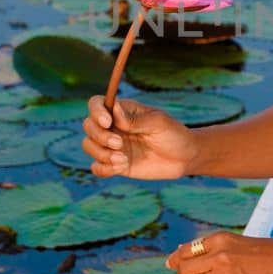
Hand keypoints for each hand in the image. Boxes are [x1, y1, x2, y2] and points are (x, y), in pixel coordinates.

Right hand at [82, 94, 197, 180]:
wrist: (184, 158)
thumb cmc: (173, 134)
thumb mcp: (158, 123)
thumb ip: (135, 119)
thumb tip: (114, 111)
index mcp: (122, 111)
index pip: (96, 104)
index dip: (96, 112)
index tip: (107, 122)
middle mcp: (113, 127)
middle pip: (89, 126)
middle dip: (100, 137)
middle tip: (120, 144)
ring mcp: (112, 146)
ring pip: (88, 146)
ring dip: (101, 154)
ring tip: (122, 159)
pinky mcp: (115, 164)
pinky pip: (96, 167)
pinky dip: (103, 168)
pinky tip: (121, 167)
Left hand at [165, 231, 272, 273]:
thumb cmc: (255, 250)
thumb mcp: (229, 240)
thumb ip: (203, 246)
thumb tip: (175, 256)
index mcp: (220, 239)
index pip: (185, 251)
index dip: (175, 259)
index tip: (172, 262)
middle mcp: (221, 257)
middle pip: (184, 270)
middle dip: (182, 272)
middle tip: (191, 272)